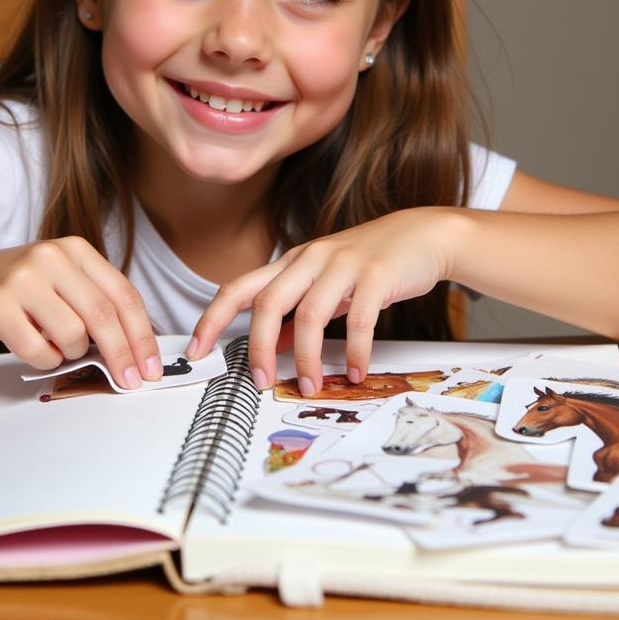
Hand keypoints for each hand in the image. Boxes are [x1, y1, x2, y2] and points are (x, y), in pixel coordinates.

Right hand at [0, 237, 161, 388]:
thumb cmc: (17, 289)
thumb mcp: (61, 281)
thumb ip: (95, 304)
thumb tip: (136, 350)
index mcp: (76, 250)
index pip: (123, 295)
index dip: (142, 334)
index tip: (152, 365)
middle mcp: (52, 257)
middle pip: (104, 315)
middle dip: (123, 355)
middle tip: (131, 381)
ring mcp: (22, 278)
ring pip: (72, 335)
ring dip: (71, 353)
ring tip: (55, 345)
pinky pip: (37, 349)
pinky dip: (43, 359)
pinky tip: (33, 347)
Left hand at [189, 209, 452, 395]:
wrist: (422, 235)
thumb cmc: (371, 261)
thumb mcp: (326, 282)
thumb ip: (297, 310)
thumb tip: (269, 345)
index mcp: (293, 262)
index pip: (239, 287)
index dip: (212, 317)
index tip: (196, 349)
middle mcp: (311, 259)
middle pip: (267, 302)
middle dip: (257, 347)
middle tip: (262, 382)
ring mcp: (343, 265)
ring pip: (309, 314)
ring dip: (306, 357)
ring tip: (311, 384)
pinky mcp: (376, 275)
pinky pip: (358, 320)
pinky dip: (354, 352)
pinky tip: (356, 372)